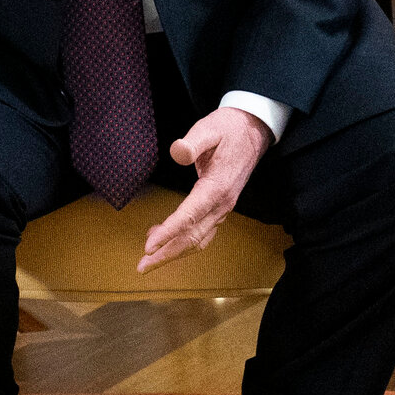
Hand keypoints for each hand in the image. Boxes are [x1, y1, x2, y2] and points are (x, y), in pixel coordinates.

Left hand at [139, 107, 272, 273]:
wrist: (253, 130)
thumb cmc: (228, 129)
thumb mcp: (209, 129)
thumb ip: (192, 142)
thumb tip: (177, 152)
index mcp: (217, 187)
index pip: (189, 216)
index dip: (169, 232)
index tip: (149, 246)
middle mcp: (222, 204)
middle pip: (193, 237)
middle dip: (166, 254)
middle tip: (141, 266)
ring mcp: (223, 208)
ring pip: (198, 239)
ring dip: (174, 253)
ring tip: (148, 260)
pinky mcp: (221, 207)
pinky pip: (203, 232)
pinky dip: (183, 242)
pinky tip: (164, 240)